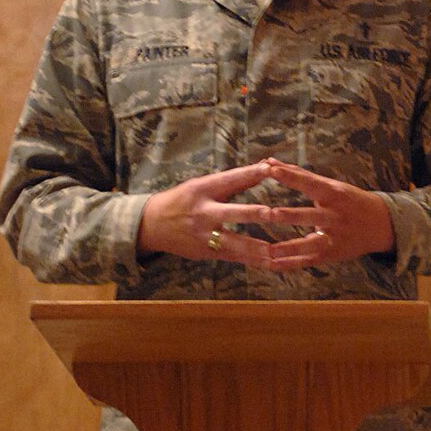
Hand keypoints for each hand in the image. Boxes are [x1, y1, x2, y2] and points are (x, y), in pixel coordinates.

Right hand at [136, 162, 288, 266]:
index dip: (250, 174)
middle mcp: (204, 212)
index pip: (230, 179)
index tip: (271, 169)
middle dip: (253, 213)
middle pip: (231, 212)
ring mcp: (205, 235)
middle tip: (273, 213)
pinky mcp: (208, 252)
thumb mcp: (202, 186)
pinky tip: (272, 264)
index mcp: (202, 189)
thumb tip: (265, 166)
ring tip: (278, 251)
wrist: (152, 225)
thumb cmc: (183, 200)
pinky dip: (254, 261)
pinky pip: (235, 257)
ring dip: (257, 247)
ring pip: (235, 242)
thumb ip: (234, 181)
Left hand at [245, 159, 395, 270]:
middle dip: (291, 216)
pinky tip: (272, 264)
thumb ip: (299, 175)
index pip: (310, 184)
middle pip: (311, 216)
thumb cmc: (349, 201)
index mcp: (334, 194)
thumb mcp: (330, 185)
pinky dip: (290, 264)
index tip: (271, 170)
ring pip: (310, 244)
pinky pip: (308, 260)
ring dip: (290, 247)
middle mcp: (334, 216)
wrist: (381, 225)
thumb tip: (270, 160)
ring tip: (270, 250)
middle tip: (270, 214)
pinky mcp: (330, 254)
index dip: (291, 177)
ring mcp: (334, 237)